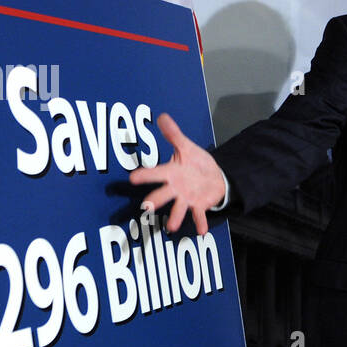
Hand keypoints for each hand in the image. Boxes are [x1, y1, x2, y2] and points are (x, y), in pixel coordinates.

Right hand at [128, 113, 226, 235]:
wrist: (214, 176)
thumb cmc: (196, 163)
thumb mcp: (186, 147)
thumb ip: (174, 134)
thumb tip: (162, 116)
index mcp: (171, 172)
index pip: (155, 173)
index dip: (144, 176)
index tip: (132, 178)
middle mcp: (175, 188)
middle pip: (162, 194)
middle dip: (154, 200)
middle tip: (146, 207)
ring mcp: (186, 198)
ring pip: (178, 208)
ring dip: (175, 217)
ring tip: (171, 227)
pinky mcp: (199, 205)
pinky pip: (199, 215)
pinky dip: (200, 222)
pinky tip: (202, 230)